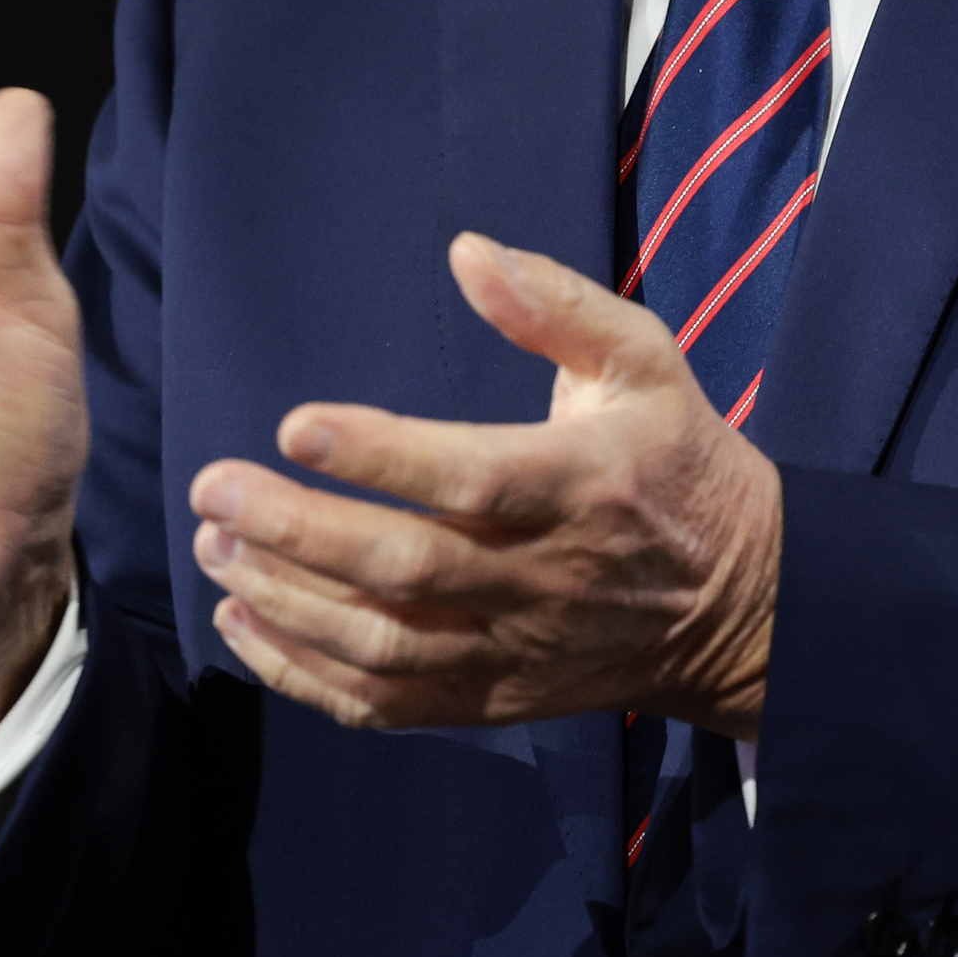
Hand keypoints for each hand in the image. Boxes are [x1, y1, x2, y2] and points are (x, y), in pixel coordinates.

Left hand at [189, 234, 783, 736]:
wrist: (743, 606)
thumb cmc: (676, 462)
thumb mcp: (645, 361)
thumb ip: (556, 304)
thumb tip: (468, 251)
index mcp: (580, 483)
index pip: (470, 479)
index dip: (379, 456)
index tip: (293, 426)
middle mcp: (543, 576)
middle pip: (407, 569)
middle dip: (298, 533)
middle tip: (214, 490)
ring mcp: (514, 649)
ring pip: (385, 645)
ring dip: (285, 604)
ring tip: (215, 547)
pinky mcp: (494, 699)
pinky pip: (387, 705)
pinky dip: (305, 676)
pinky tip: (243, 624)